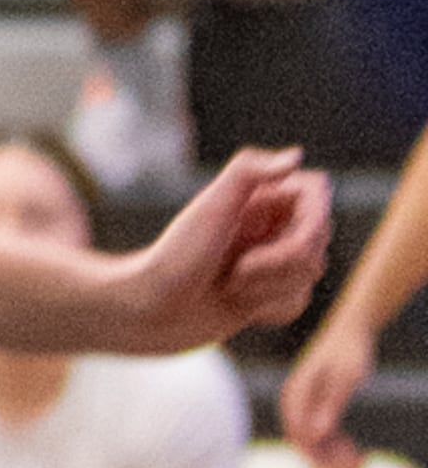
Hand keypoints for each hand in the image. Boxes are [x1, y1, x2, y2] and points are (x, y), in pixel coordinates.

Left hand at [99, 144, 330, 348]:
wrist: (149, 311)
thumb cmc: (175, 255)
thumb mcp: (210, 207)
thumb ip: (249, 171)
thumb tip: (297, 156)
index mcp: (259, 196)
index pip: (317, 195)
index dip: (313, 223)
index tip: (289, 242)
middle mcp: (268, 224)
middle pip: (317, 241)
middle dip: (278, 264)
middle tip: (234, 270)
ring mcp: (270, 259)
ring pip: (311, 274)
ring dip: (267, 288)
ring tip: (228, 285)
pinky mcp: (268, 293)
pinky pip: (298, 302)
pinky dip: (268, 309)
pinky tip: (236, 305)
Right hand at [284, 315, 378, 463]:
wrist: (352, 330)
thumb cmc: (350, 351)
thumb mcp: (346, 378)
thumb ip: (330, 405)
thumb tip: (317, 434)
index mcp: (297, 394)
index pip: (300, 437)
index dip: (321, 459)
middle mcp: (295, 401)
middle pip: (305, 443)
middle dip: (329, 463)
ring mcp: (303, 404)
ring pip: (313, 442)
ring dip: (334, 457)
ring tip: (360, 466)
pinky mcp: (314, 405)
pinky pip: (320, 433)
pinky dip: (336, 446)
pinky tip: (355, 452)